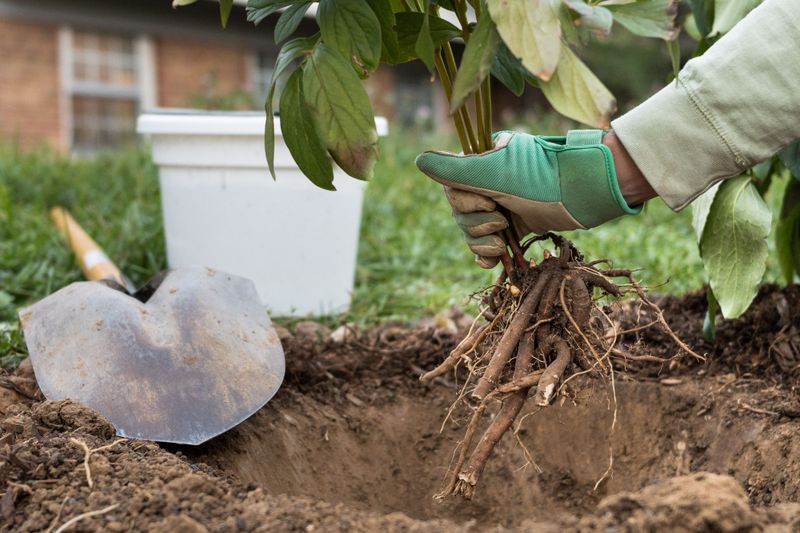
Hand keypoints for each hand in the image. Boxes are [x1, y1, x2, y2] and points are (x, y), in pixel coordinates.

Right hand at [416, 130, 641, 267]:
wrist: (586, 194)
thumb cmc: (541, 178)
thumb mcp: (494, 171)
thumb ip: (454, 168)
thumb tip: (418, 160)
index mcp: (481, 163)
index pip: (451, 189)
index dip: (465, 203)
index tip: (489, 202)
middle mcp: (489, 183)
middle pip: (459, 214)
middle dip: (477, 224)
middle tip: (502, 220)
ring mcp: (503, 205)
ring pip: (472, 233)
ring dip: (484, 243)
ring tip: (504, 242)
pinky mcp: (516, 227)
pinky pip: (488, 246)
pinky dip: (488, 257)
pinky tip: (494, 262)